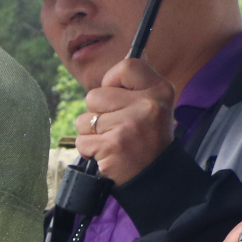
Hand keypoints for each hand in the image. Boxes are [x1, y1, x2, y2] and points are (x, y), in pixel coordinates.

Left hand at [74, 57, 174, 184]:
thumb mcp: (154, 105)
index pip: (126, 66)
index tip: (114, 94)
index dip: (111, 80)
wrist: (155, 175)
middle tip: (115, 126)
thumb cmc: (148, 138)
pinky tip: (107, 153)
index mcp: (159, 90)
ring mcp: (129, 125)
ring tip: (112, 139)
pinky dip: (89, 149)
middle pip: (94, 95)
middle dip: (97, 112)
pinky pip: (82, 141)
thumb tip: (110, 74)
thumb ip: (133, 88)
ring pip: (84, 120)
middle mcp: (146, 104)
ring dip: (91, 132)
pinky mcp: (112, 145)